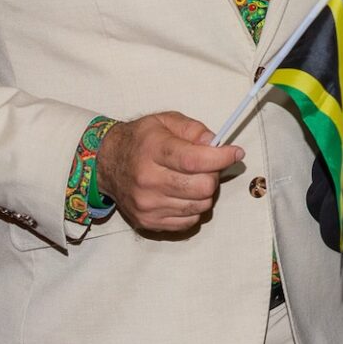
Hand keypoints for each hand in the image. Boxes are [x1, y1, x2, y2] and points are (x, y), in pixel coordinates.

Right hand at [96, 111, 242, 232]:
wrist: (107, 163)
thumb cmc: (140, 140)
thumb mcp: (165, 121)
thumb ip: (194, 130)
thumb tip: (217, 144)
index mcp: (152, 150)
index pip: (195, 160)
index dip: (221, 158)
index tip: (235, 153)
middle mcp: (148, 180)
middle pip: (202, 187)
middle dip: (214, 175)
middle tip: (208, 166)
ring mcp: (147, 204)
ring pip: (200, 206)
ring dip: (205, 193)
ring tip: (193, 180)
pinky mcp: (148, 221)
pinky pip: (189, 221)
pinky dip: (193, 208)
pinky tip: (183, 194)